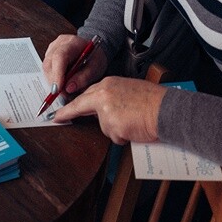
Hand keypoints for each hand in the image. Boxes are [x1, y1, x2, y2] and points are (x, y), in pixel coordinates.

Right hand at [43, 34, 106, 94]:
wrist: (93, 51)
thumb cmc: (95, 58)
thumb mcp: (96, 68)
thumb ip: (83, 78)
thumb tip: (68, 88)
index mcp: (73, 42)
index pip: (59, 57)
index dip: (57, 74)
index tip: (58, 90)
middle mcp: (59, 43)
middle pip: (49, 64)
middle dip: (55, 82)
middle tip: (66, 94)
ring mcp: (52, 48)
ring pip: (46, 68)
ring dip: (54, 81)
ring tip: (67, 88)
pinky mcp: (49, 54)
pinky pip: (47, 69)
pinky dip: (54, 78)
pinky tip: (63, 81)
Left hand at [52, 75, 166, 144]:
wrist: (165, 109)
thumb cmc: (152, 100)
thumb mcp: (128, 90)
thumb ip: (112, 97)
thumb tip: (102, 108)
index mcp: (108, 84)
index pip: (86, 94)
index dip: (75, 103)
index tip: (61, 109)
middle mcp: (103, 95)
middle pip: (82, 105)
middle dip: (68, 113)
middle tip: (56, 118)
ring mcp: (106, 111)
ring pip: (104, 126)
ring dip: (116, 129)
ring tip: (132, 122)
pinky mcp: (113, 126)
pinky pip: (115, 137)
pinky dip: (124, 137)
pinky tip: (134, 129)